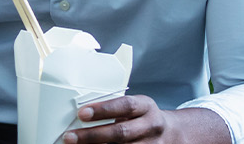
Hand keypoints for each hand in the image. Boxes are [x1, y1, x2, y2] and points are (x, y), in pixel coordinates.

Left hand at [64, 96, 225, 143]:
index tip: (81, 113)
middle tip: (70, 137)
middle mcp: (151, 126)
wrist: (173, 134)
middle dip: (93, 136)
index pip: (124, 106)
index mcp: (145, 107)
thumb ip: (113, 108)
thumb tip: (80, 115)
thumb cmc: (143, 118)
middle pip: (121, 132)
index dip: (103, 110)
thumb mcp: (135, 107)